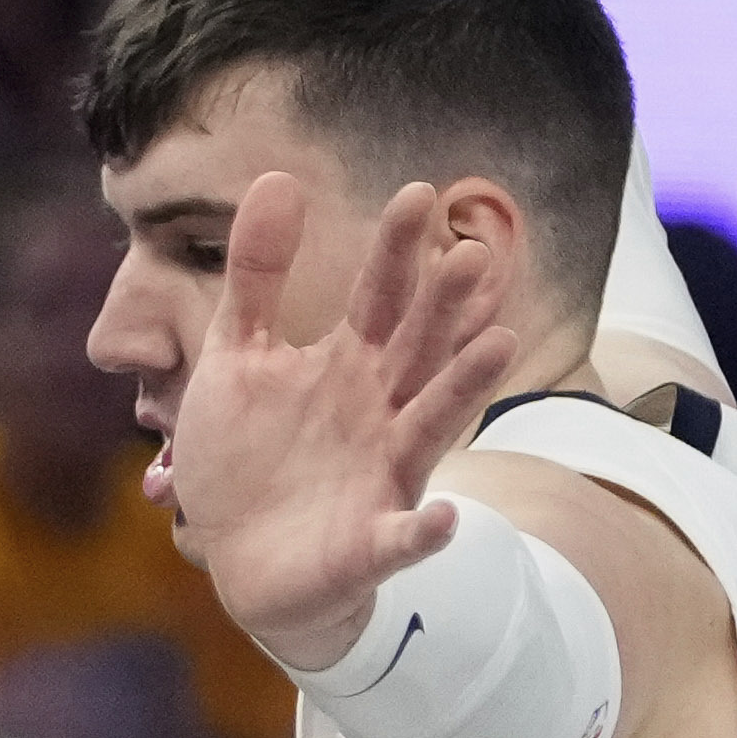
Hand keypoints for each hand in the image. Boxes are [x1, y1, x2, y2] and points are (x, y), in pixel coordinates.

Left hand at [151, 172, 540, 685]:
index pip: (380, 296)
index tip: (415, 194)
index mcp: (347, 364)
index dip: (396, 250)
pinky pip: (402, 539)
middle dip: (444, 306)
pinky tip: (444, 518)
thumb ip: (258, 276)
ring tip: (500, 344)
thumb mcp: (236, 355)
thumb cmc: (246, 455)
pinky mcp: (369, 542)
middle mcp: (379, 410)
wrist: (238, 559)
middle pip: (418, 350)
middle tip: (471, 253)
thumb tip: (279, 178)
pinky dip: (423, 532)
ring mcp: (381, 474)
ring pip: (431, 424)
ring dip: (464, 389)